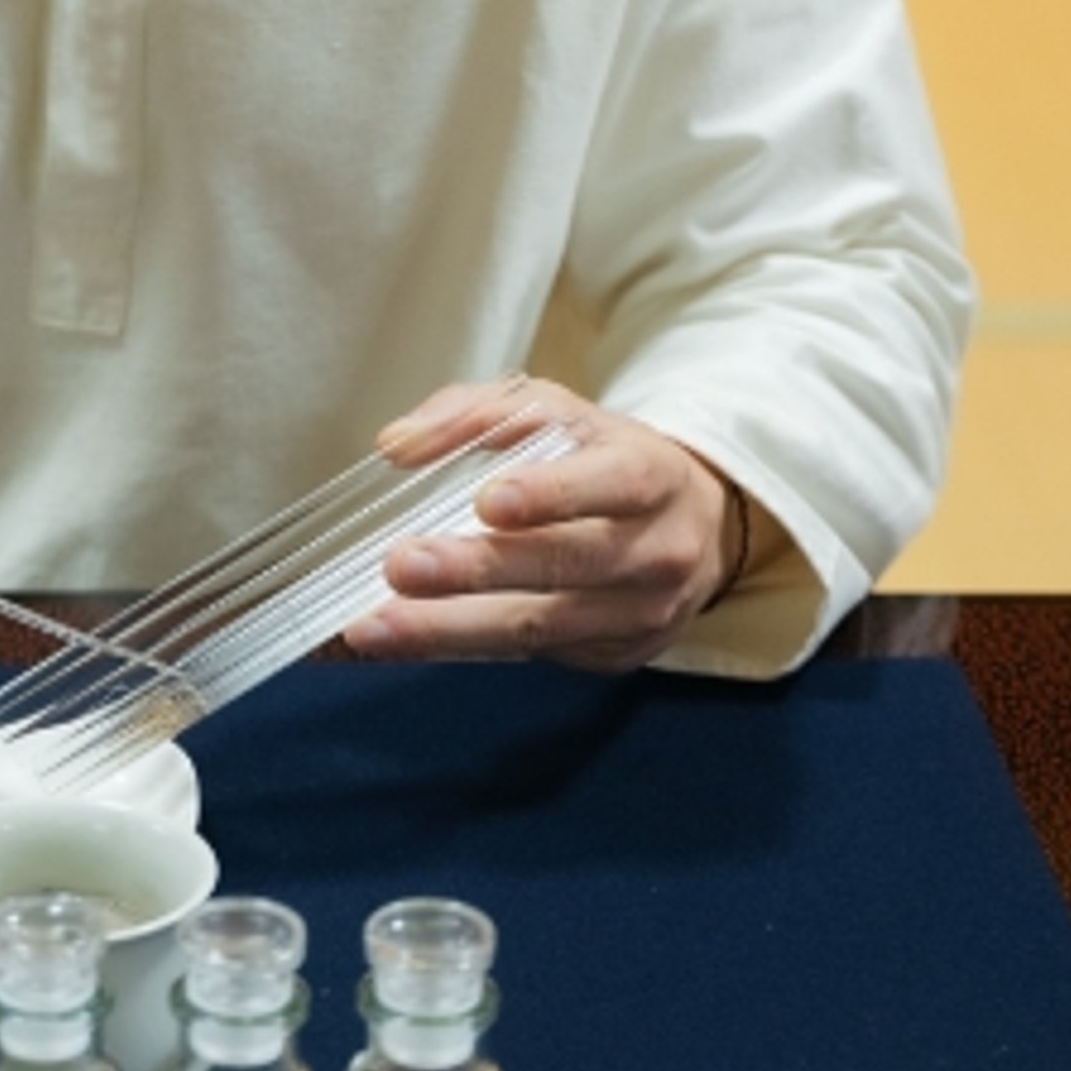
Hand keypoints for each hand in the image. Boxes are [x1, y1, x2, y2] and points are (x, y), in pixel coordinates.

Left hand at [339, 376, 741, 672]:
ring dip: (449, 628)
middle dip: (478, 570)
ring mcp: (639, 613)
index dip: (552, 493)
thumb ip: (476, 413)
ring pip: (540, 627)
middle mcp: (656, 550)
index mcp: (651, 475)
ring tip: (376, 626)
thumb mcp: (557, 413)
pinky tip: (401, 642)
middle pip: (566, 564)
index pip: (611, 483)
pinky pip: (529, 657)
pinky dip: (457, 648)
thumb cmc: (605, 462)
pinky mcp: (614, 656)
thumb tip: (398, 443)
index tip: (489, 502)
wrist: (694, 530)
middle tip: (401, 566)